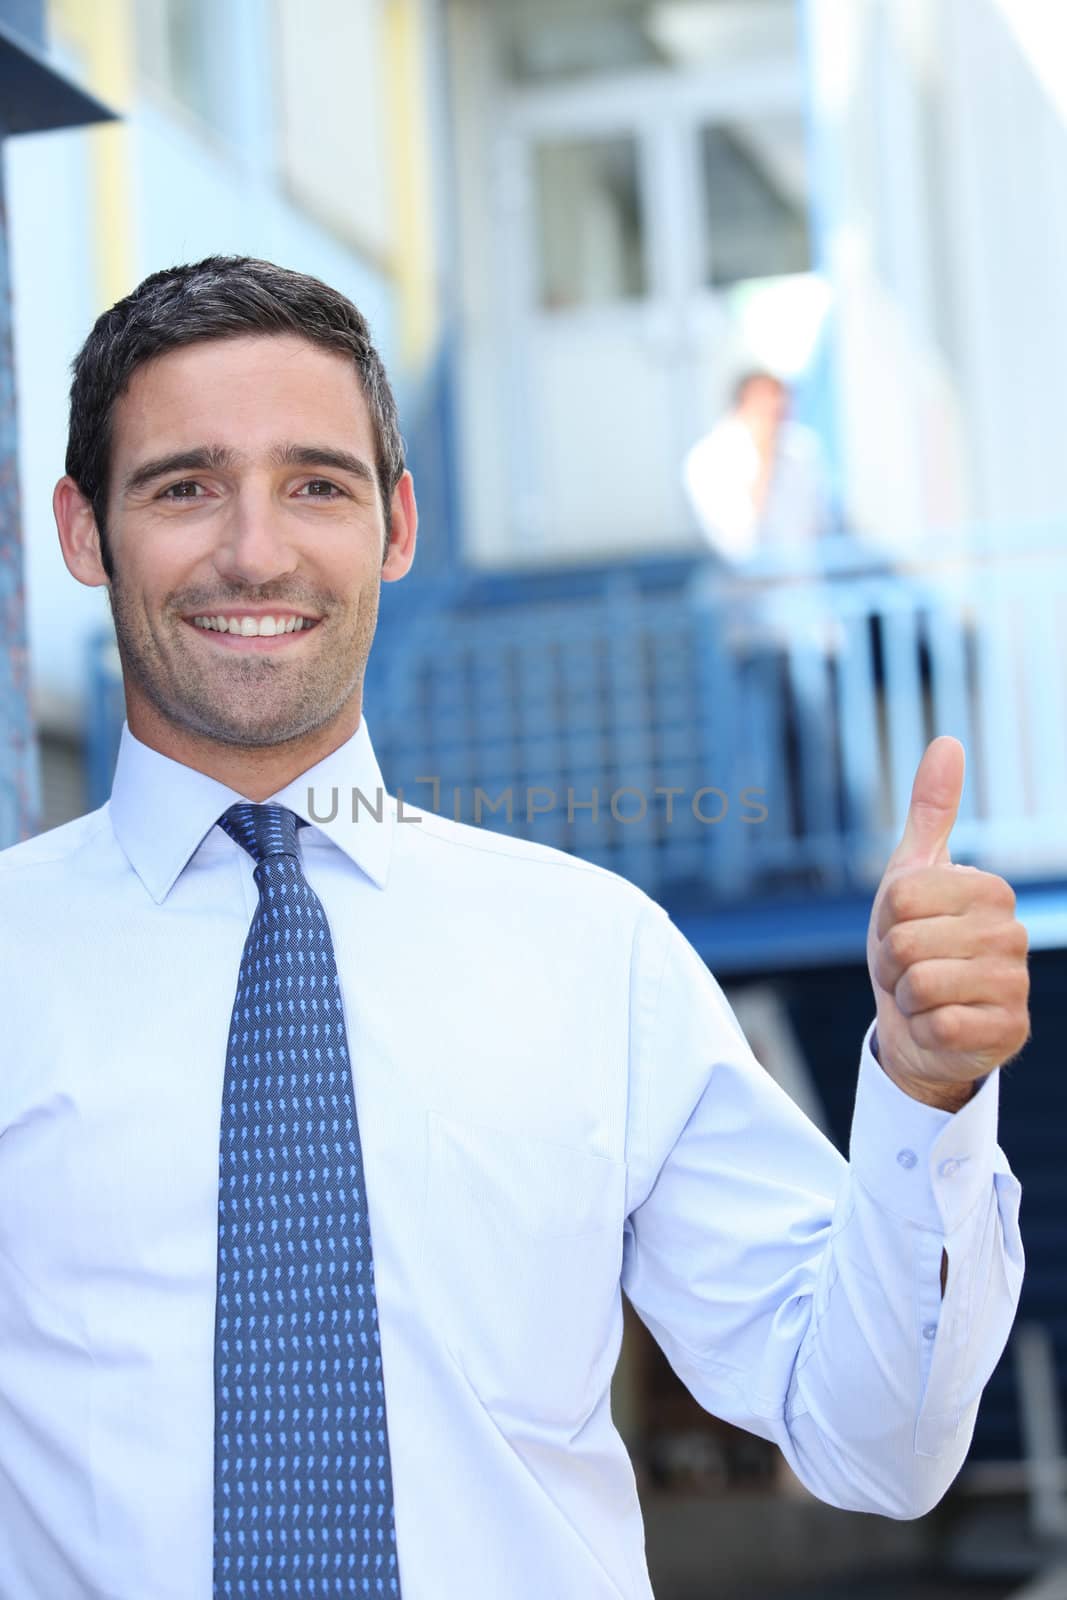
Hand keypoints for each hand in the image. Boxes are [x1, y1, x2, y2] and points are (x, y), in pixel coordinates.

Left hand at [867, 737, 1029, 1110]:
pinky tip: (941, 1026)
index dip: (886, 921)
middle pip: (906, 941)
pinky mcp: (1009, 1032)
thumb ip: (931, 811)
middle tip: (910, 969)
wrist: (919, 1024)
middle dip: (892, 962)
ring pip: (920, 984)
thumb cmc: (915, 944)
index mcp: (990, 889)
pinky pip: (940, 1024)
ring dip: (906, 997)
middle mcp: (1012, 933)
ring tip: (923, 996)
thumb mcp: (912, 876)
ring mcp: (1015, 984)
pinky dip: (924, 1029)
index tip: (903, 929)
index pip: (901, 898)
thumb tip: (948, 741)